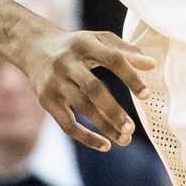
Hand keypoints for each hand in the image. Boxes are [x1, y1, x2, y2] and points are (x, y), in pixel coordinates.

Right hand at [18, 27, 154, 151]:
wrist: (34, 47)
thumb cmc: (77, 45)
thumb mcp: (99, 40)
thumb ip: (125, 51)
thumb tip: (152, 64)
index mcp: (84, 44)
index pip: (112, 60)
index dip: (130, 78)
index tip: (147, 95)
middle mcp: (67, 63)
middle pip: (93, 88)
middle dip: (113, 110)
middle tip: (131, 128)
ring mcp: (55, 83)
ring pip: (81, 108)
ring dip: (104, 126)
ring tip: (125, 139)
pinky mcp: (46, 100)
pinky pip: (66, 124)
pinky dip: (86, 137)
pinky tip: (105, 145)